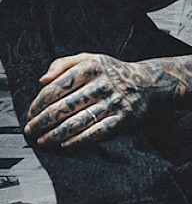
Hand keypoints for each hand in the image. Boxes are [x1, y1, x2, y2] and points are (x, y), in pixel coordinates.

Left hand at [24, 53, 161, 147]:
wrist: (149, 84)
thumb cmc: (113, 73)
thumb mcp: (91, 59)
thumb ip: (64, 64)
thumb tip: (42, 80)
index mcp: (91, 67)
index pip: (56, 87)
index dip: (38, 103)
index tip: (30, 113)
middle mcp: (102, 84)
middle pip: (63, 107)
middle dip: (42, 122)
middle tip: (30, 130)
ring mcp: (113, 103)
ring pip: (76, 122)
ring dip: (55, 134)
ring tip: (43, 141)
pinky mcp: (122, 119)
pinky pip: (96, 133)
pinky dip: (78, 141)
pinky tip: (64, 145)